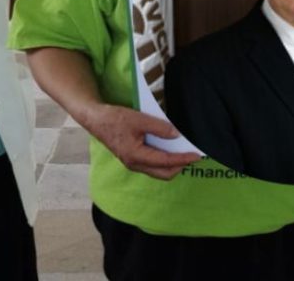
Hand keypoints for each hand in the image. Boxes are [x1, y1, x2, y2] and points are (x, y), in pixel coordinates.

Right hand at [83, 103, 200, 179]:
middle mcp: (135, 164)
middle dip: (180, 166)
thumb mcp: (139, 119)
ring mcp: (133, 163)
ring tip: (184, 154)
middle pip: (163, 173)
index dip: (182, 159)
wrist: (96, 120)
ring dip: (172, 165)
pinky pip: (153, 165)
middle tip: (193, 157)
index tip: (196, 156)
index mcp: (136, 156)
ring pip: (158, 171)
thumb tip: (176, 135)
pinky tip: (170, 150)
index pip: (165, 162)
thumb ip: (159, 127)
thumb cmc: (115, 119)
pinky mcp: (133, 159)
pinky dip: (164, 161)